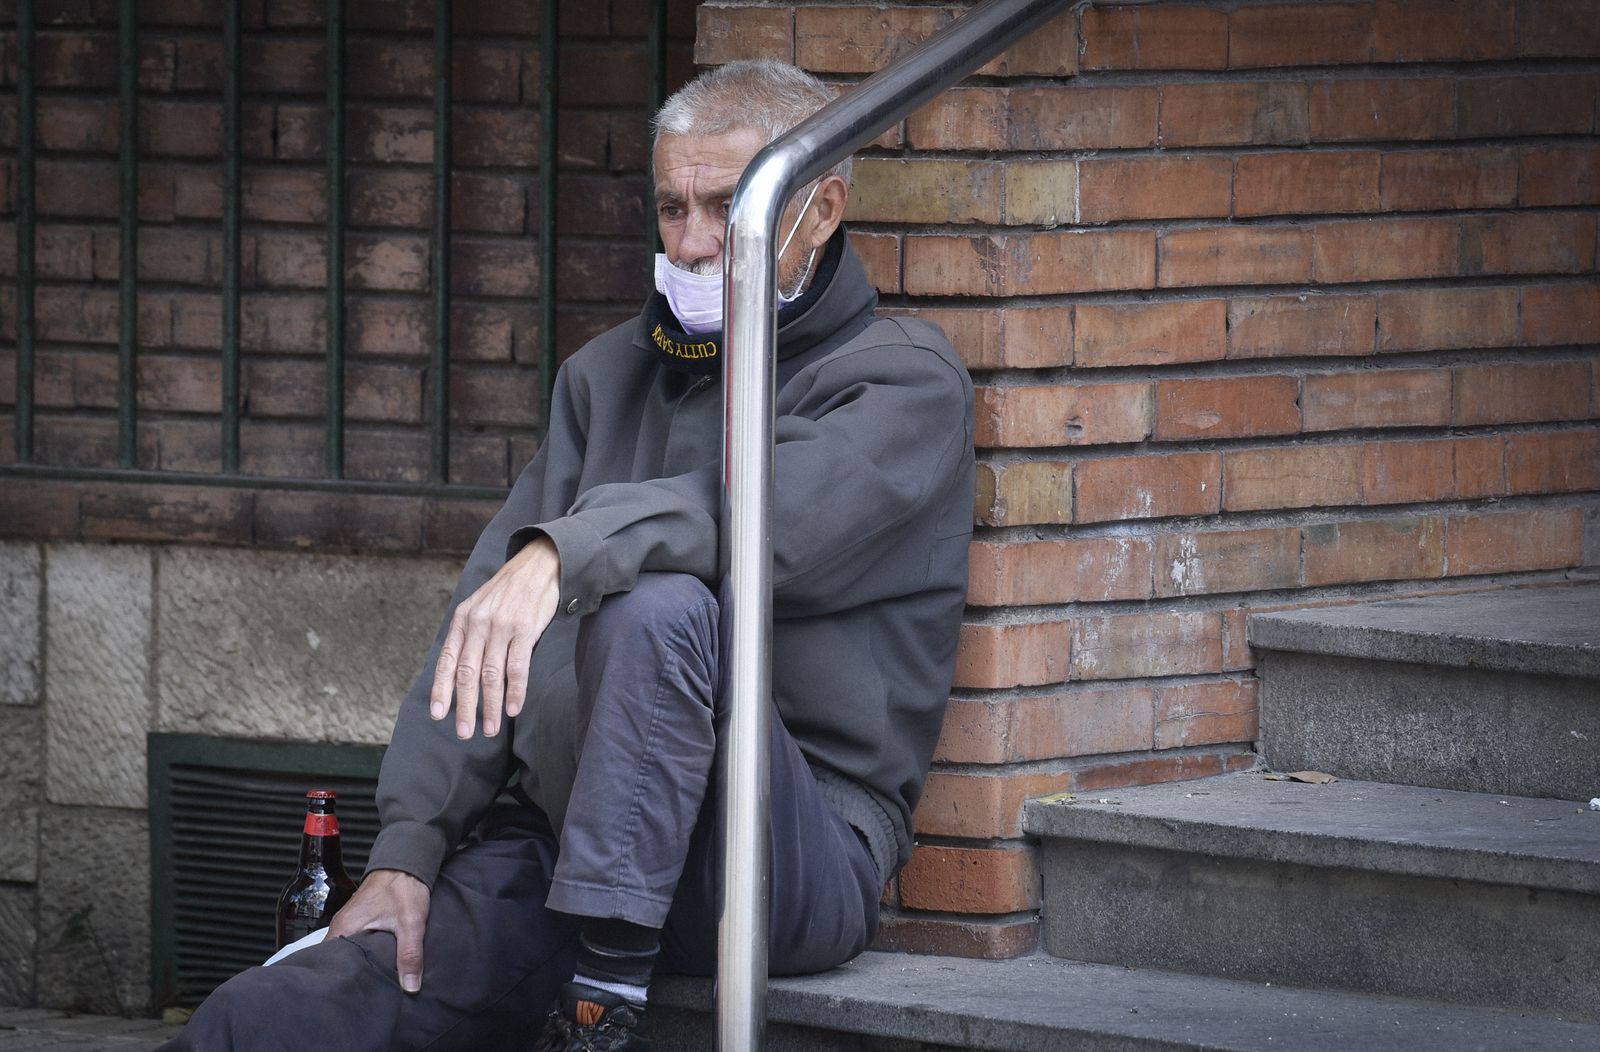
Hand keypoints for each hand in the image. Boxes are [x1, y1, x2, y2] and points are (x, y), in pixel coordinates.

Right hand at [327, 869, 430, 992]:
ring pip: (347, 952)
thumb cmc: (403, 887)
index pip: (328, 964)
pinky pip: (355, 944)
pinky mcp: (359, 921)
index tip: (349, 996)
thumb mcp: (411, 923)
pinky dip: (363, 954)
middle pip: (336, 960)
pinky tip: (374, 966)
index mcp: (344, 929)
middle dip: (349, 977)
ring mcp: (348, 923)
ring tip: (368, 985)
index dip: (338, 981)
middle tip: (362, 995)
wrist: (407, 862)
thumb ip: (410, 954)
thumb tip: (410, 987)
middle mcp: (341, 927)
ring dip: (357, 965)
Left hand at [430, 536, 560, 738]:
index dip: (441, 689)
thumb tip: (459, 673)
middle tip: (464, 733)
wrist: (538, 564)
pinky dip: (515, 691)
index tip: (438, 714)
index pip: (448, 660)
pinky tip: (514, 709)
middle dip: (465, 707)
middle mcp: (478, 623)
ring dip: (491, 706)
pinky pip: (517, 667)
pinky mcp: (524, 629)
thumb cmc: (509, 591)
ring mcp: (501, 626)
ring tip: (491, 729)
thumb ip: (469, 635)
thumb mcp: (479, 606)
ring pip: (491, 675)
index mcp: (463, 619)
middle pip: (467, 674)